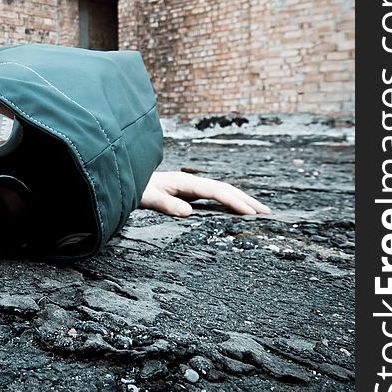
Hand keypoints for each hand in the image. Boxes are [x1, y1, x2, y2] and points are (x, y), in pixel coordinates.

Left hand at [140, 171, 269, 216]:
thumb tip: (188, 212)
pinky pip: (213, 196)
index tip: (251, 214)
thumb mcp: (147, 198)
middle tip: (267, 214)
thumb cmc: (135, 189)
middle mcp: (190, 181)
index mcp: (184, 181)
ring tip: (259, 212)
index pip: (216, 191)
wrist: (124, 178)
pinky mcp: (187, 191)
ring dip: (240, 200)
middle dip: (246, 200)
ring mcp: (190, 185)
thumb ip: (166, 204)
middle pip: (225, 188)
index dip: (235, 202)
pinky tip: (235, 210)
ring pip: (221, 191)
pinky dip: (228, 201)